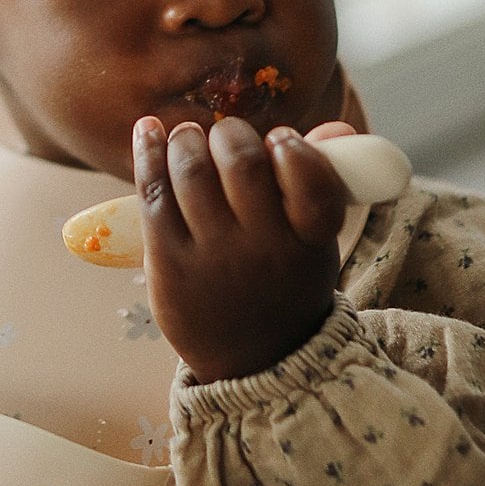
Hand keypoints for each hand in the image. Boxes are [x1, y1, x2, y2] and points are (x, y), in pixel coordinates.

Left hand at [133, 114, 354, 383]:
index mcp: (310, 241)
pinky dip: (148, 154)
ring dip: (187, 141)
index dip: (294, 148)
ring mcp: (214, 258)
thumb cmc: (284, 283)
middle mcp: (263, 249)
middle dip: (230, 135)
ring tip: (188, 138)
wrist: (253, 359)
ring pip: (193, 173)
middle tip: (225, 136)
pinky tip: (148, 131)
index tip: (280, 139)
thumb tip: (336, 126)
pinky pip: (154, 195)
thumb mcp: (315, 244)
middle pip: (242, 165)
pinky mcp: (169, 263)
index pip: (312, 182)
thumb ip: (323, 182)